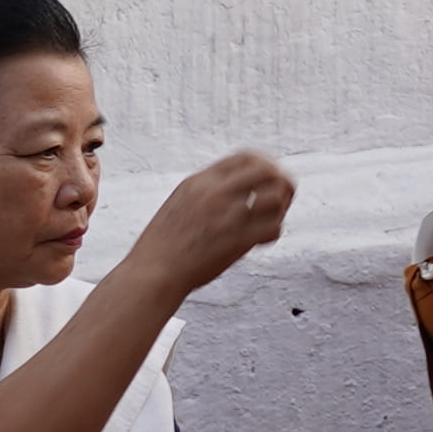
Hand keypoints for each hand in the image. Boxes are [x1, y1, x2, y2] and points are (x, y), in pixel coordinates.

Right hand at [124, 152, 296, 300]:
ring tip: (270, 221)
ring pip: (275, 197)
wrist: (150, 274)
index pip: (245, 157)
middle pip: (267, 169)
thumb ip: (207, 193)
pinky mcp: (235, 240)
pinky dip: (273, 234)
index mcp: (199, 182)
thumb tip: (238, 191)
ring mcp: (226, 216)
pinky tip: (262, 241)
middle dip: (281, 182)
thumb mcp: (179, 205)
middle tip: (281, 199)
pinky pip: (273, 228)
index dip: (264, 165)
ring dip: (279, 210)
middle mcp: (214, 194)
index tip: (267, 181)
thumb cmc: (162, 246)